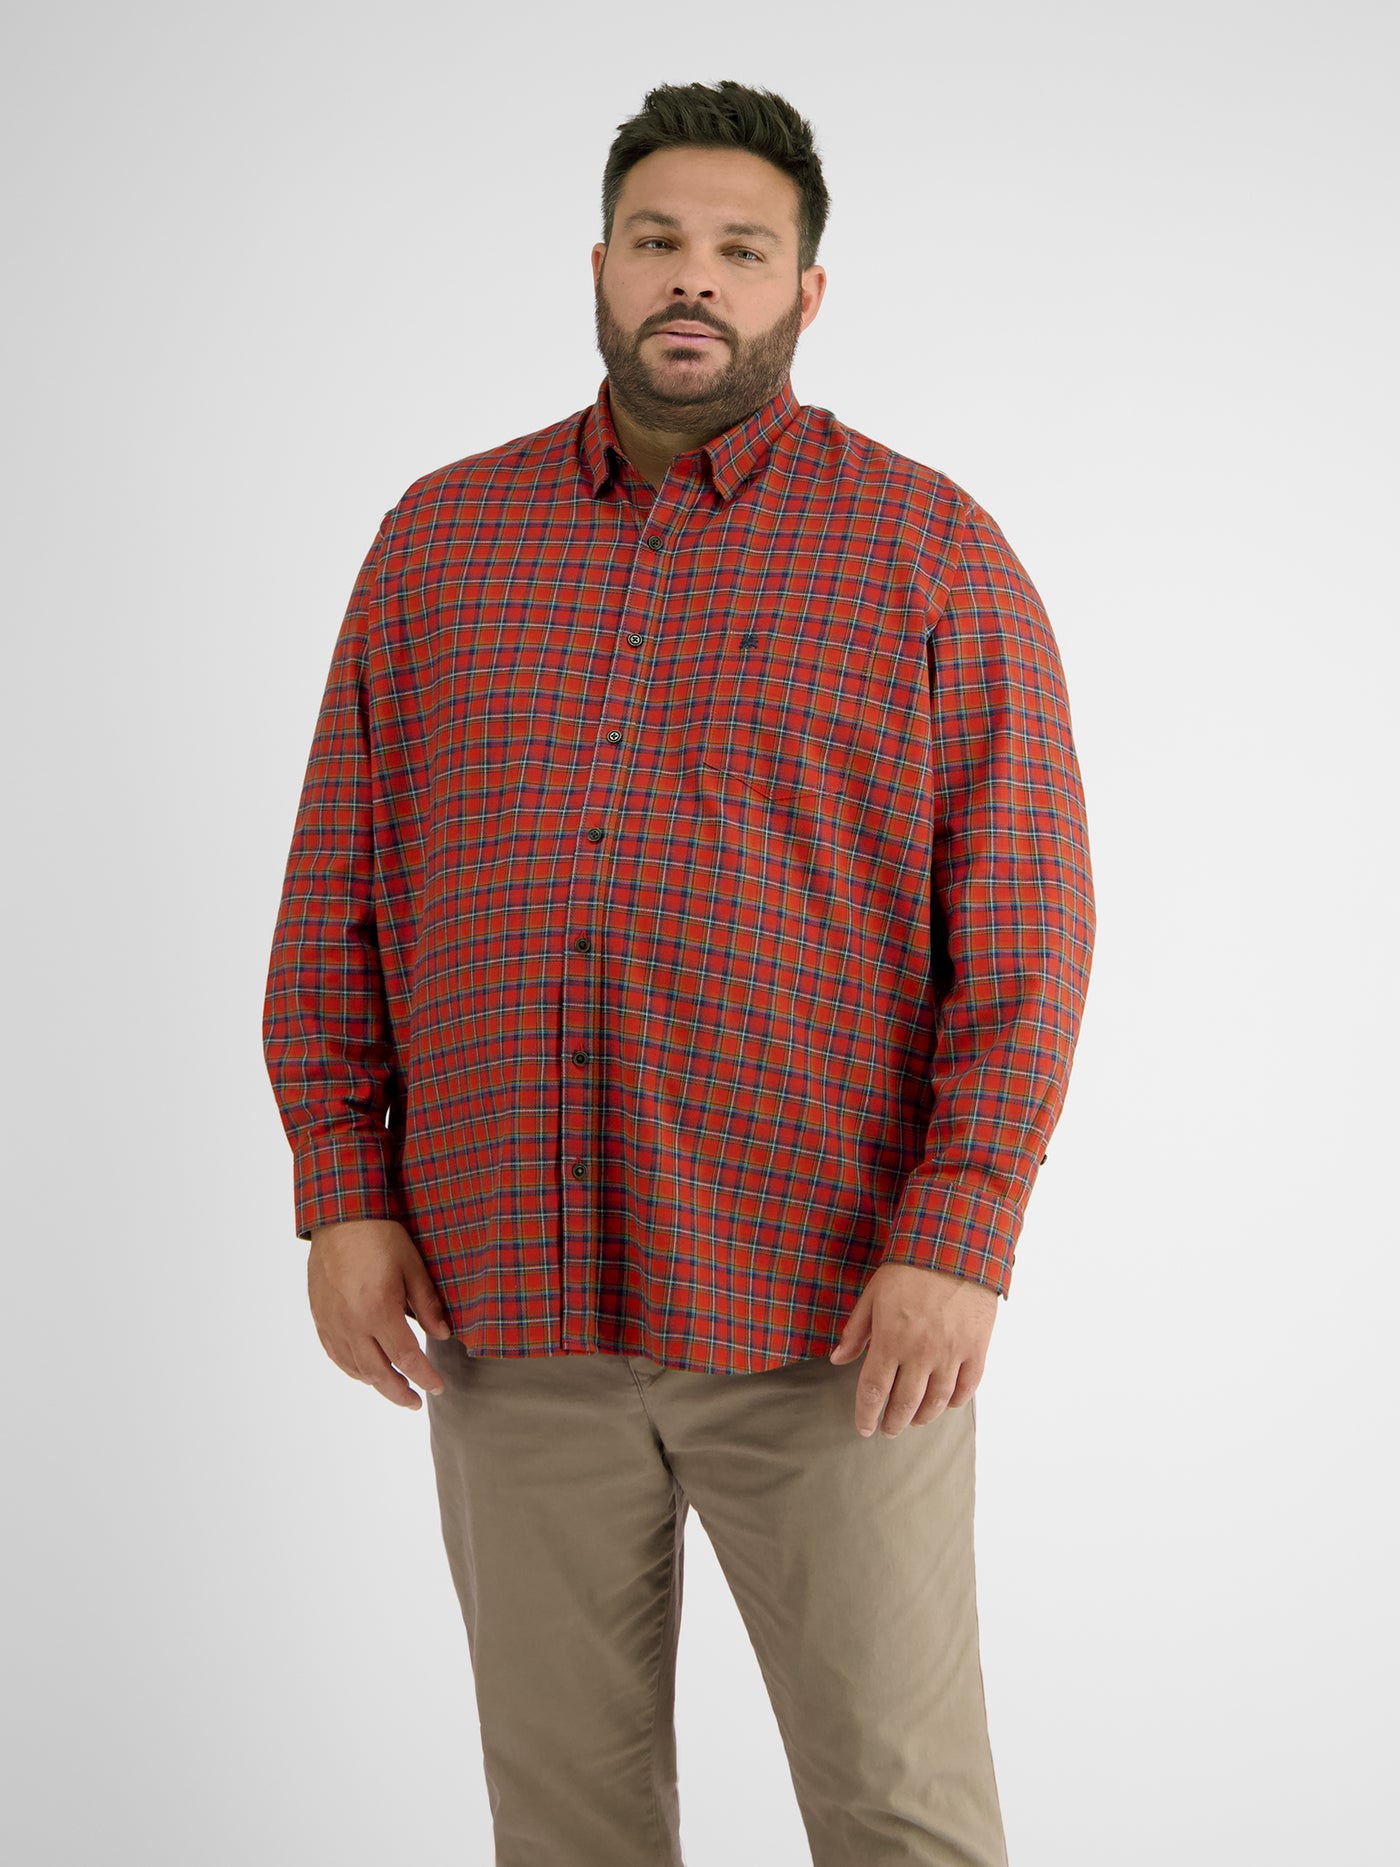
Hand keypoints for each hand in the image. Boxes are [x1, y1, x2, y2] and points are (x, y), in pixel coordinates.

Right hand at [307, 1218, 453, 1409]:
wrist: (339, 1216)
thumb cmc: (380, 1236)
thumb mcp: (413, 1266)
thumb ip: (428, 1304)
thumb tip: (443, 1335)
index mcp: (378, 1310)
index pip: (406, 1358)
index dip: (423, 1377)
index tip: (438, 1388)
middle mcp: (351, 1323)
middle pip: (377, 1374)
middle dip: (399, 1392)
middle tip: (416, 1402)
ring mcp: (332, 1323)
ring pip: (354, 1368)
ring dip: (376, 1384)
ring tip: (395, 1389)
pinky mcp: (319, 1317)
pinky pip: (335, 1355)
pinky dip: (352, 1370)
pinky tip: (365, 1372)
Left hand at [828, 1261, 998, 1437]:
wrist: (956, 1248)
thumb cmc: (909, 1267)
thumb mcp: (873, 1294)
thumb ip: (856, 1331)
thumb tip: (838, 1359)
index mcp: (890, 1340)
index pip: (874, 1391)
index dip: (866, 1414)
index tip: (864, 1427)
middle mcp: (920, 1353)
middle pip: (904, 1404)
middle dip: (893, 1422)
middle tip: (888, 1429)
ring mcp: (951, 1354)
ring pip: (936, 1402)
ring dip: (922, 1417)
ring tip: (913, 1420)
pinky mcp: (976, 1349)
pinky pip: (966, 1388)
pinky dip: (954, 1401)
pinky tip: (945, 1404)